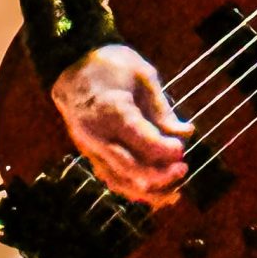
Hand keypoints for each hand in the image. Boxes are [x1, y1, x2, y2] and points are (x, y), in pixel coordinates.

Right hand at [52, 44, 188, 202]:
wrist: (71, 66)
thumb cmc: (110, 66)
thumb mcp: (142, 75)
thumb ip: (162, 109)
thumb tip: (185, 134)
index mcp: (111, 110)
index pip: (141, 141)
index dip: (165, 150)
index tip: (182, 149)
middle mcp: (96, 135)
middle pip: (129, 168)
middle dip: (160, 176)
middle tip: (183, 169)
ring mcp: (89, 148)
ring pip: (119, 181)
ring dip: (149, 191)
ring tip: (175, 189)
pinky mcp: (90, 154)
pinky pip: (112, 179)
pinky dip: (134, 190)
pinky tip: (157, 191)